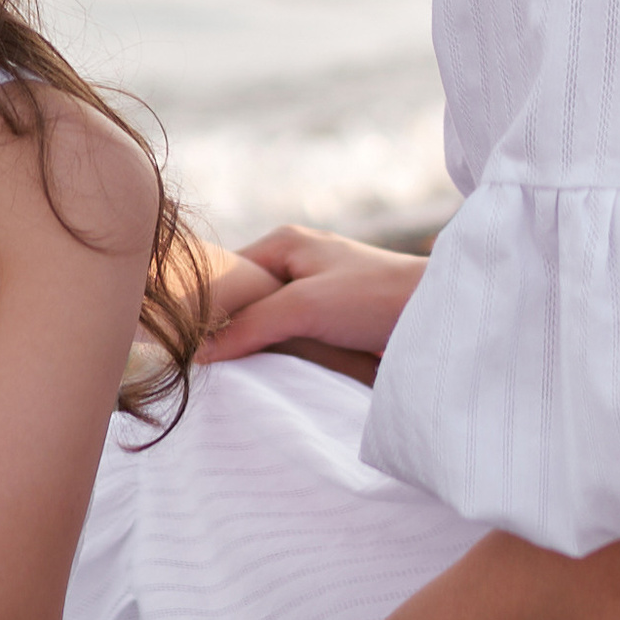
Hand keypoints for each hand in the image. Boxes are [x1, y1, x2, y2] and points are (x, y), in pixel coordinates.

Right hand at [196, 225, 428, 367]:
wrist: (435, 315)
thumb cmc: (373, 298)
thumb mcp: (303, 307)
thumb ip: (251, 325)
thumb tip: (199, 351)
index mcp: (285, 242)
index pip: (227, 275)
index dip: (207, 308)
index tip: (185, 344)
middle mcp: (297, 261)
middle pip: (247, 300)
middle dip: (231, 330)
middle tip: (207, 367)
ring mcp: (317, 290)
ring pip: (270, 321)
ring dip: (259, 346)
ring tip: (234, 377)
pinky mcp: (334, 319)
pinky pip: (294, 336)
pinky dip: (283, 353)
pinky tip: (270, 377)